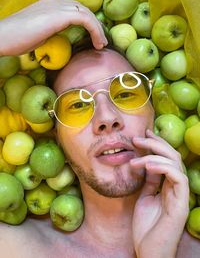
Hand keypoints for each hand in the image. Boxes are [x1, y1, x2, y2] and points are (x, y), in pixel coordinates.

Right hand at [0, 0, 107, 54]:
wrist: (4, 37)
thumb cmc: (16, 40)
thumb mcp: (38, 34)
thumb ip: (50, 32)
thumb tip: (58, 39)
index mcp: (49, 6)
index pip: (74, 11)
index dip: (87, 23)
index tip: (93, 38)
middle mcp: (55, 2)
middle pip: (83, 10)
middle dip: (95, 26)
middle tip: (101, 42)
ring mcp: (57, 6)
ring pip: (86, 13)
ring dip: (98, 29)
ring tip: (102, 44)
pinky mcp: (59, 15)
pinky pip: (85, 19)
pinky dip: (95, 30)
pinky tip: (97, 43)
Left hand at [131, 129, 188, 257]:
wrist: (149, 251)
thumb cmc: (146, 226)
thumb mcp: (145, 197)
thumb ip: (149, 180)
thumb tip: (146, 162)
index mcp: (168, 185)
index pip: (166, 158)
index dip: (156, 144)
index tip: (143, 134)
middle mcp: (177, 187)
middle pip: (173, 156)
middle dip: (156, 143)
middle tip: (138, 137)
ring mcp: (180, 195)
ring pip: (176, 163)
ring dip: (156, 153)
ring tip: (137, 152)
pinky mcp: (181, 204)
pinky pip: (178, 178)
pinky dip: (163, 167)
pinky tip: (147, 164)